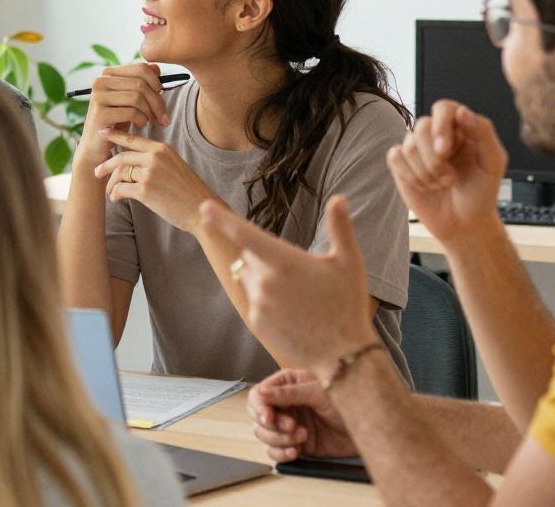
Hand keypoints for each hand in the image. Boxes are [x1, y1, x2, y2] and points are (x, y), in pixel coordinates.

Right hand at [73, 63, 167, 170]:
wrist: (97, 144)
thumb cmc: (116, 120)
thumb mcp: (131, 99)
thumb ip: (142, 82)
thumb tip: (156, 67)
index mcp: (107, 74)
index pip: (140, 68)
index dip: (156, 83)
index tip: (162, 97)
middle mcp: (100, 82)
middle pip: (141, 83)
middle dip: (157, 101)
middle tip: (163, 117)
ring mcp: (98, 97)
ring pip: (137, 97)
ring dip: (149, 112)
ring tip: (149, 121)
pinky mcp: (100, 114)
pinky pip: (131, 112)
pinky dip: (141, 120)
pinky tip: (139, 125)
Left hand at [94, 131, 216, 231]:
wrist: (201, 209)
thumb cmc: (188, 191)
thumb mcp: (175, 166)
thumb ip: (156, 160)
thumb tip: (133, 163)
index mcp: (162, 149)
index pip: (133, 139)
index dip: (115, 136)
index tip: (102, 133)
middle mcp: (155, 157)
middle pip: (121, 156)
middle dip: (106, 165)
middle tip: (97, 172)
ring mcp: (150, 173)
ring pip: (120, 174)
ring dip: (111, 183)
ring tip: (110, 192)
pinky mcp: (145, 190)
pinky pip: (121, 188)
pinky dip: (116, 194)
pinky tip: (116, 198)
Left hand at [200, 196, 375, 376]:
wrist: (342, 355)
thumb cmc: (347, 305)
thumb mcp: (349, 263)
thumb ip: (341, 228)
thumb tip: (340, 198)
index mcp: (283, 261)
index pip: (245, 234)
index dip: (222, 219)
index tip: (204, 207)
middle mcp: (265, 281)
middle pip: (250, 256)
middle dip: (265, 257)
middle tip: (296, 272)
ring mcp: (258, 303)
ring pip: (250, 278)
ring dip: (263, 278)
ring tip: (296, 295)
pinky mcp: (255, 322)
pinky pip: (252, 300)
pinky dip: (265, 300)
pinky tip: (290, 312)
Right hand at [251, 369, 356, 460]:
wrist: (368, 427)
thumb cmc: (349, 401)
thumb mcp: (319, 392)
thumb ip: (289, 393)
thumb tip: (262, 393)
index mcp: (288, 384)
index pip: (259, 394)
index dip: (259, 407)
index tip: (269, 417)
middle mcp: (285, 404)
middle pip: (257, 416)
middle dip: (271, 426)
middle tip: (291, 427)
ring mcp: (289, 425)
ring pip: (264, 435)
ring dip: (279, 439)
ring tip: (301, 437)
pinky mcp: (296, 444)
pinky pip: (275, 452)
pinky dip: (282, 454)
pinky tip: (296, 451)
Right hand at [388, 100, 507, 242]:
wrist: (463, 223)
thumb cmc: (481, 192)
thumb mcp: (492, 163)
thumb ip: (483, 132)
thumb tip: (461, 111)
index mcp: (460, 128)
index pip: (444, 108)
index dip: (440, 125)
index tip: (444, 150)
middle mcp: (437, 134)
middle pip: (422, 126)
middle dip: (434, 158)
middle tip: (449, 179)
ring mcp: (417, 148)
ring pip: (408, 144)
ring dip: (425, 172)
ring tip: (441, 185)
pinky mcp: (401, 164)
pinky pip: (395, 157)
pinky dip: (410, 175)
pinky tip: (425, 186)